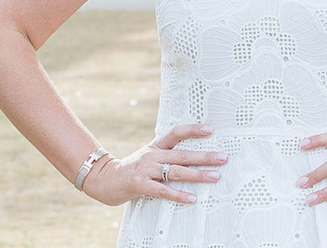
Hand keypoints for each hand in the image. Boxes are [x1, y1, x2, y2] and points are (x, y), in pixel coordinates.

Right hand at [80, 123, 227, 206]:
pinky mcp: (140, 185)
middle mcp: (152, 155)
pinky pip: (163, 190)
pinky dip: (178, 194)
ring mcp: (146, 170)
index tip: (210, 129)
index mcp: (155, 147)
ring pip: (176, 171)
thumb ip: (166, 156)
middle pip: (182, 154)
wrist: (104, 179)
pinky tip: (191, 198)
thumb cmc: (131, 170)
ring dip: (197, 174)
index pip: (176, 133)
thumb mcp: (148, 157)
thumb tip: (191, 157)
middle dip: (204, 157)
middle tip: (223, 158)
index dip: (193, 130)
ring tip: (215, 176)